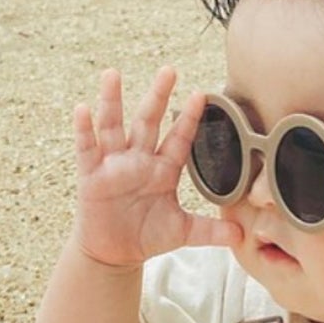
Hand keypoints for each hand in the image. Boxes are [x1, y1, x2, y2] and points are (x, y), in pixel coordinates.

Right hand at [71, 66, 240, 268]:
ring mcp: (114, 164)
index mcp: (163, 169)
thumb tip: (240, 235)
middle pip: (148, 121)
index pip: (179, 138)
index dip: (188, 118)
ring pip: (113, 126)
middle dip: (158, 96)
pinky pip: (87, 148)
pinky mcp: (92, 174)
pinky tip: (83, 109)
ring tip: (113, 75)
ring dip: (112, 101)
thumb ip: (210, 230)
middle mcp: (139, 159)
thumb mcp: (182, 232)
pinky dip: (84, 129)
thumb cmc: (147, 236)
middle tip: (169, 70)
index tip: (200, 95)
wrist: (114, 252)